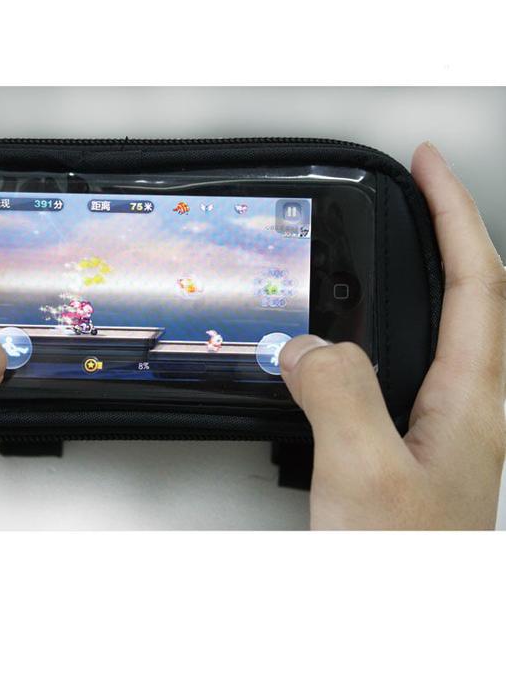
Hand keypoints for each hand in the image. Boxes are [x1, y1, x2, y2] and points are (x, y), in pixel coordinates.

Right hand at [280, 142, 505, 528]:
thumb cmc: (399, 565)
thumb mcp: (365, 475)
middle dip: (446, 230)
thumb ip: (339, 396)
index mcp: (473, 402)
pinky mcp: (407, 439)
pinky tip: (344, 337)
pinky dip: (375, 329)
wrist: (404, 619)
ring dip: (415, 278)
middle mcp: (467, 406)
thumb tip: (308, 343)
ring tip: (386, 247)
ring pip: (433, 327)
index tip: (427, 167)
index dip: (455, 214)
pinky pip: (397, 363)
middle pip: (471, 294)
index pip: (478, 282)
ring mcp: (440, 423)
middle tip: (416, 192)